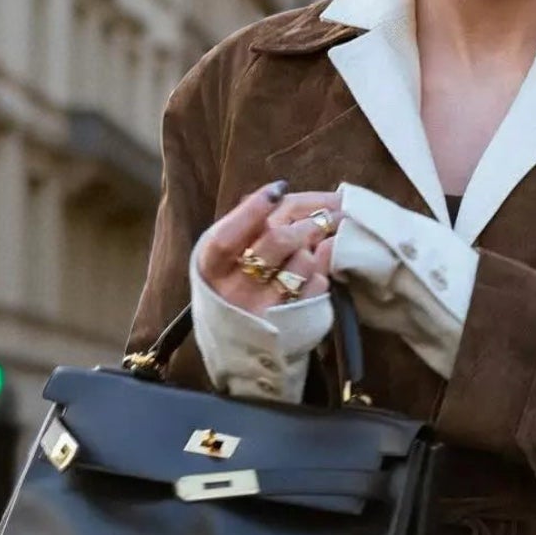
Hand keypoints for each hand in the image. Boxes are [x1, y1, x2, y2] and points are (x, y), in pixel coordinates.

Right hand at [193, 184, 342, 314]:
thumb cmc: (233, 287)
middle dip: (305, 222)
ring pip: (303, 262)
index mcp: (211, 268)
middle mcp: (235, 291)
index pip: (228, 236)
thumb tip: (278, 193)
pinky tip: (320, 266)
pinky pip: (318, 285)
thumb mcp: (225, 258)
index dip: (253, 210)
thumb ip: (244, 227)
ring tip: (320, 241)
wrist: (240, 344)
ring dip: (316, 246)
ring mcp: (265, 310)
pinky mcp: (293, 324)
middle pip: (275, 241)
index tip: (278, 190)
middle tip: (325, 214)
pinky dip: (324, 270)